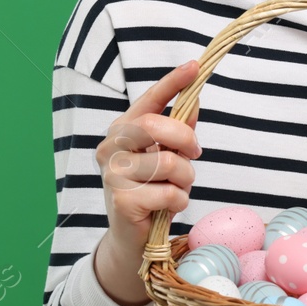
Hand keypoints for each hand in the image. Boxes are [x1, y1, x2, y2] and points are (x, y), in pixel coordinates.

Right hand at [95, 59, 202, 264]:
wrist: (132, 239)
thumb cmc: (151, 191)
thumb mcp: (166, 157)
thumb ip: (178, 131)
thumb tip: (194, 101)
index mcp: (121, 130)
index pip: (148, 101)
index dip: (171, 83)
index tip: (194, 67)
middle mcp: (111, 147)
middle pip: (155, 126)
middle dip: (185, 140)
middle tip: (195, 155)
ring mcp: (113, 174)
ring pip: (168, 163)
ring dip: (185, 179)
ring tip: (177, 189)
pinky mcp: (122, 201)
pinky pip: (169, 193)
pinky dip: (179, 201)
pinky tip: (168, 207)